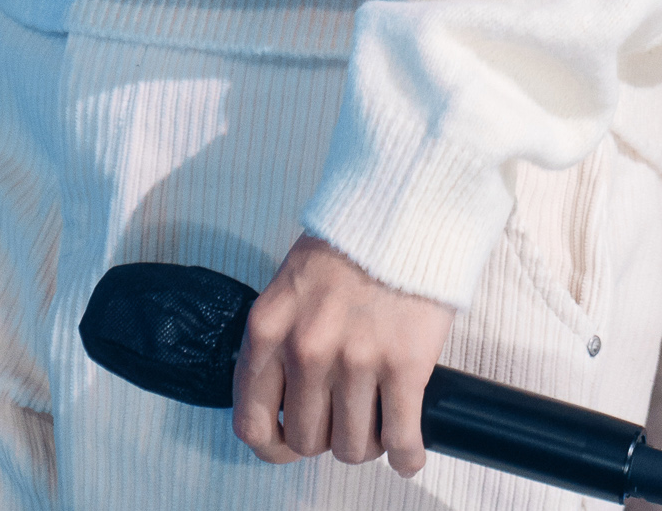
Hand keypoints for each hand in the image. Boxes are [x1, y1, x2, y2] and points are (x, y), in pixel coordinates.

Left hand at [232, 233, 453, 474]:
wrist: (405, 207)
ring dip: (368, 443)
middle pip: (307, 441)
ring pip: (354, 447)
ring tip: (379, 421)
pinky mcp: (404, 365)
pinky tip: (408, 449)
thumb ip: (279, 342)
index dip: (274, 444)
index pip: (252, 423)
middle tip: (344, 417)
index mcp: (268, 329)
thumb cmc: (350, 244)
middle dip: (327, 437)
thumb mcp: (291, 285)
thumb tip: (284, 404)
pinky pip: (400, 439)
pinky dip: (406, 454)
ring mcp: (356, 360)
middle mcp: (306, 349)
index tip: (291, 442)